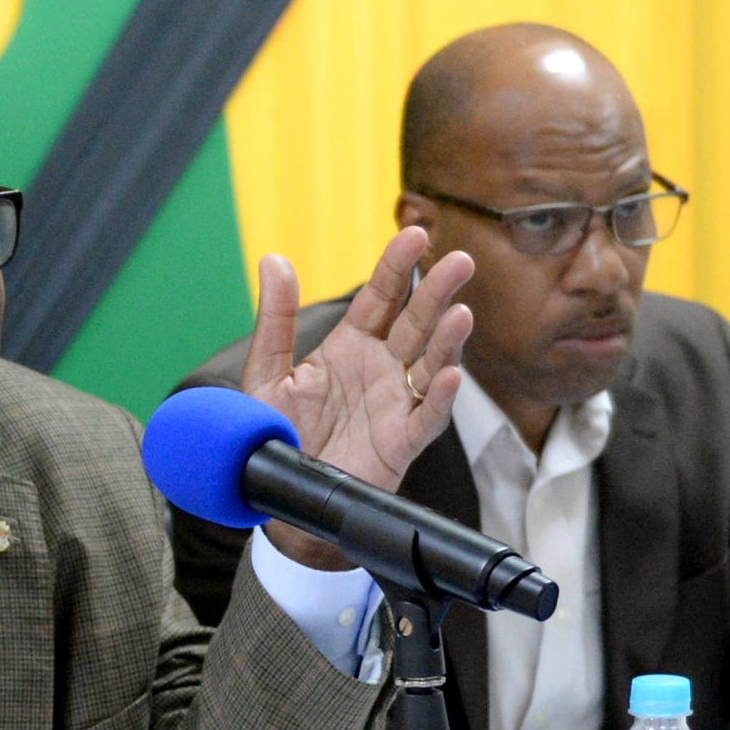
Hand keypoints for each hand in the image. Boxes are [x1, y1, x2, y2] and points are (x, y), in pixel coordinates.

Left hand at [240, 228, 472, 567]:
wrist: (278, 495)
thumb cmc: (273, 435)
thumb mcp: (267, 373)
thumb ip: (275, 319)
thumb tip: (274, 258)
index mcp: (349, 346)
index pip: (381, 296)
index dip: (398, 266)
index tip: (416, 234)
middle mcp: (380, 369)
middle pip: (416, 321)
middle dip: (437, 291)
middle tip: (460, 261)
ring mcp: (395, 403)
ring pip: (431, 364)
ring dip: (448, 340)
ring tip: (462, 313)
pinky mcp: (401, 441)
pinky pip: (427, 417)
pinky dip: (441, 397)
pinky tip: (451, 375)